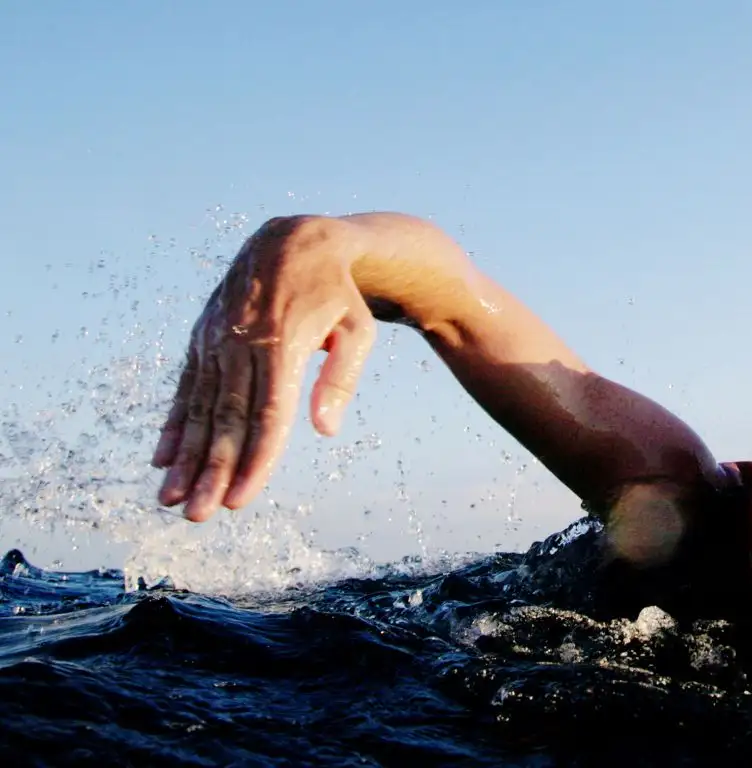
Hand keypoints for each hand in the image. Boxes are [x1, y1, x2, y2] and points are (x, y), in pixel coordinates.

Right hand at [151, 216, 376, 521]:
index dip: (254, 459)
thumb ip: (341, 379)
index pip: (266, 415)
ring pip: (199, 408)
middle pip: (226, 419)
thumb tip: (324, 430)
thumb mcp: (357, 329)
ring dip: (185, 457)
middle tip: (198, 515)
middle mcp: (241, 344)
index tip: (241, 499)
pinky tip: (162, 459)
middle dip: (211, 471)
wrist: (292, 241)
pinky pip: (185, 388)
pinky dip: (173, 425)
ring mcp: (216, 341)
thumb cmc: (335, 293)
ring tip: (172, 499)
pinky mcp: (202, 339)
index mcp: (282, 344)